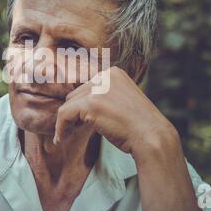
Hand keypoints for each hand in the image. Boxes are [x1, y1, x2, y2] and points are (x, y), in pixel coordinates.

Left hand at [54, 66, 179, 157]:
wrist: (151, 136)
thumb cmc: (139, 125)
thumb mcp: (123, 101)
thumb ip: (105, 96)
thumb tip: (79, 104)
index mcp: (114, 72)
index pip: (88, 87)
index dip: (83, 106)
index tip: (79, 122)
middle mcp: (105, 75)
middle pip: (76, 94)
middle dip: (75, 113)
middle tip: (74, 130)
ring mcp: (98, 88)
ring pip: (69, 104)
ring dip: (67, 121)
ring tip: (66, 135)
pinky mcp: (90, 103)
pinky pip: (64, 114)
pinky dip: (60, 127)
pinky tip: (60, 138)